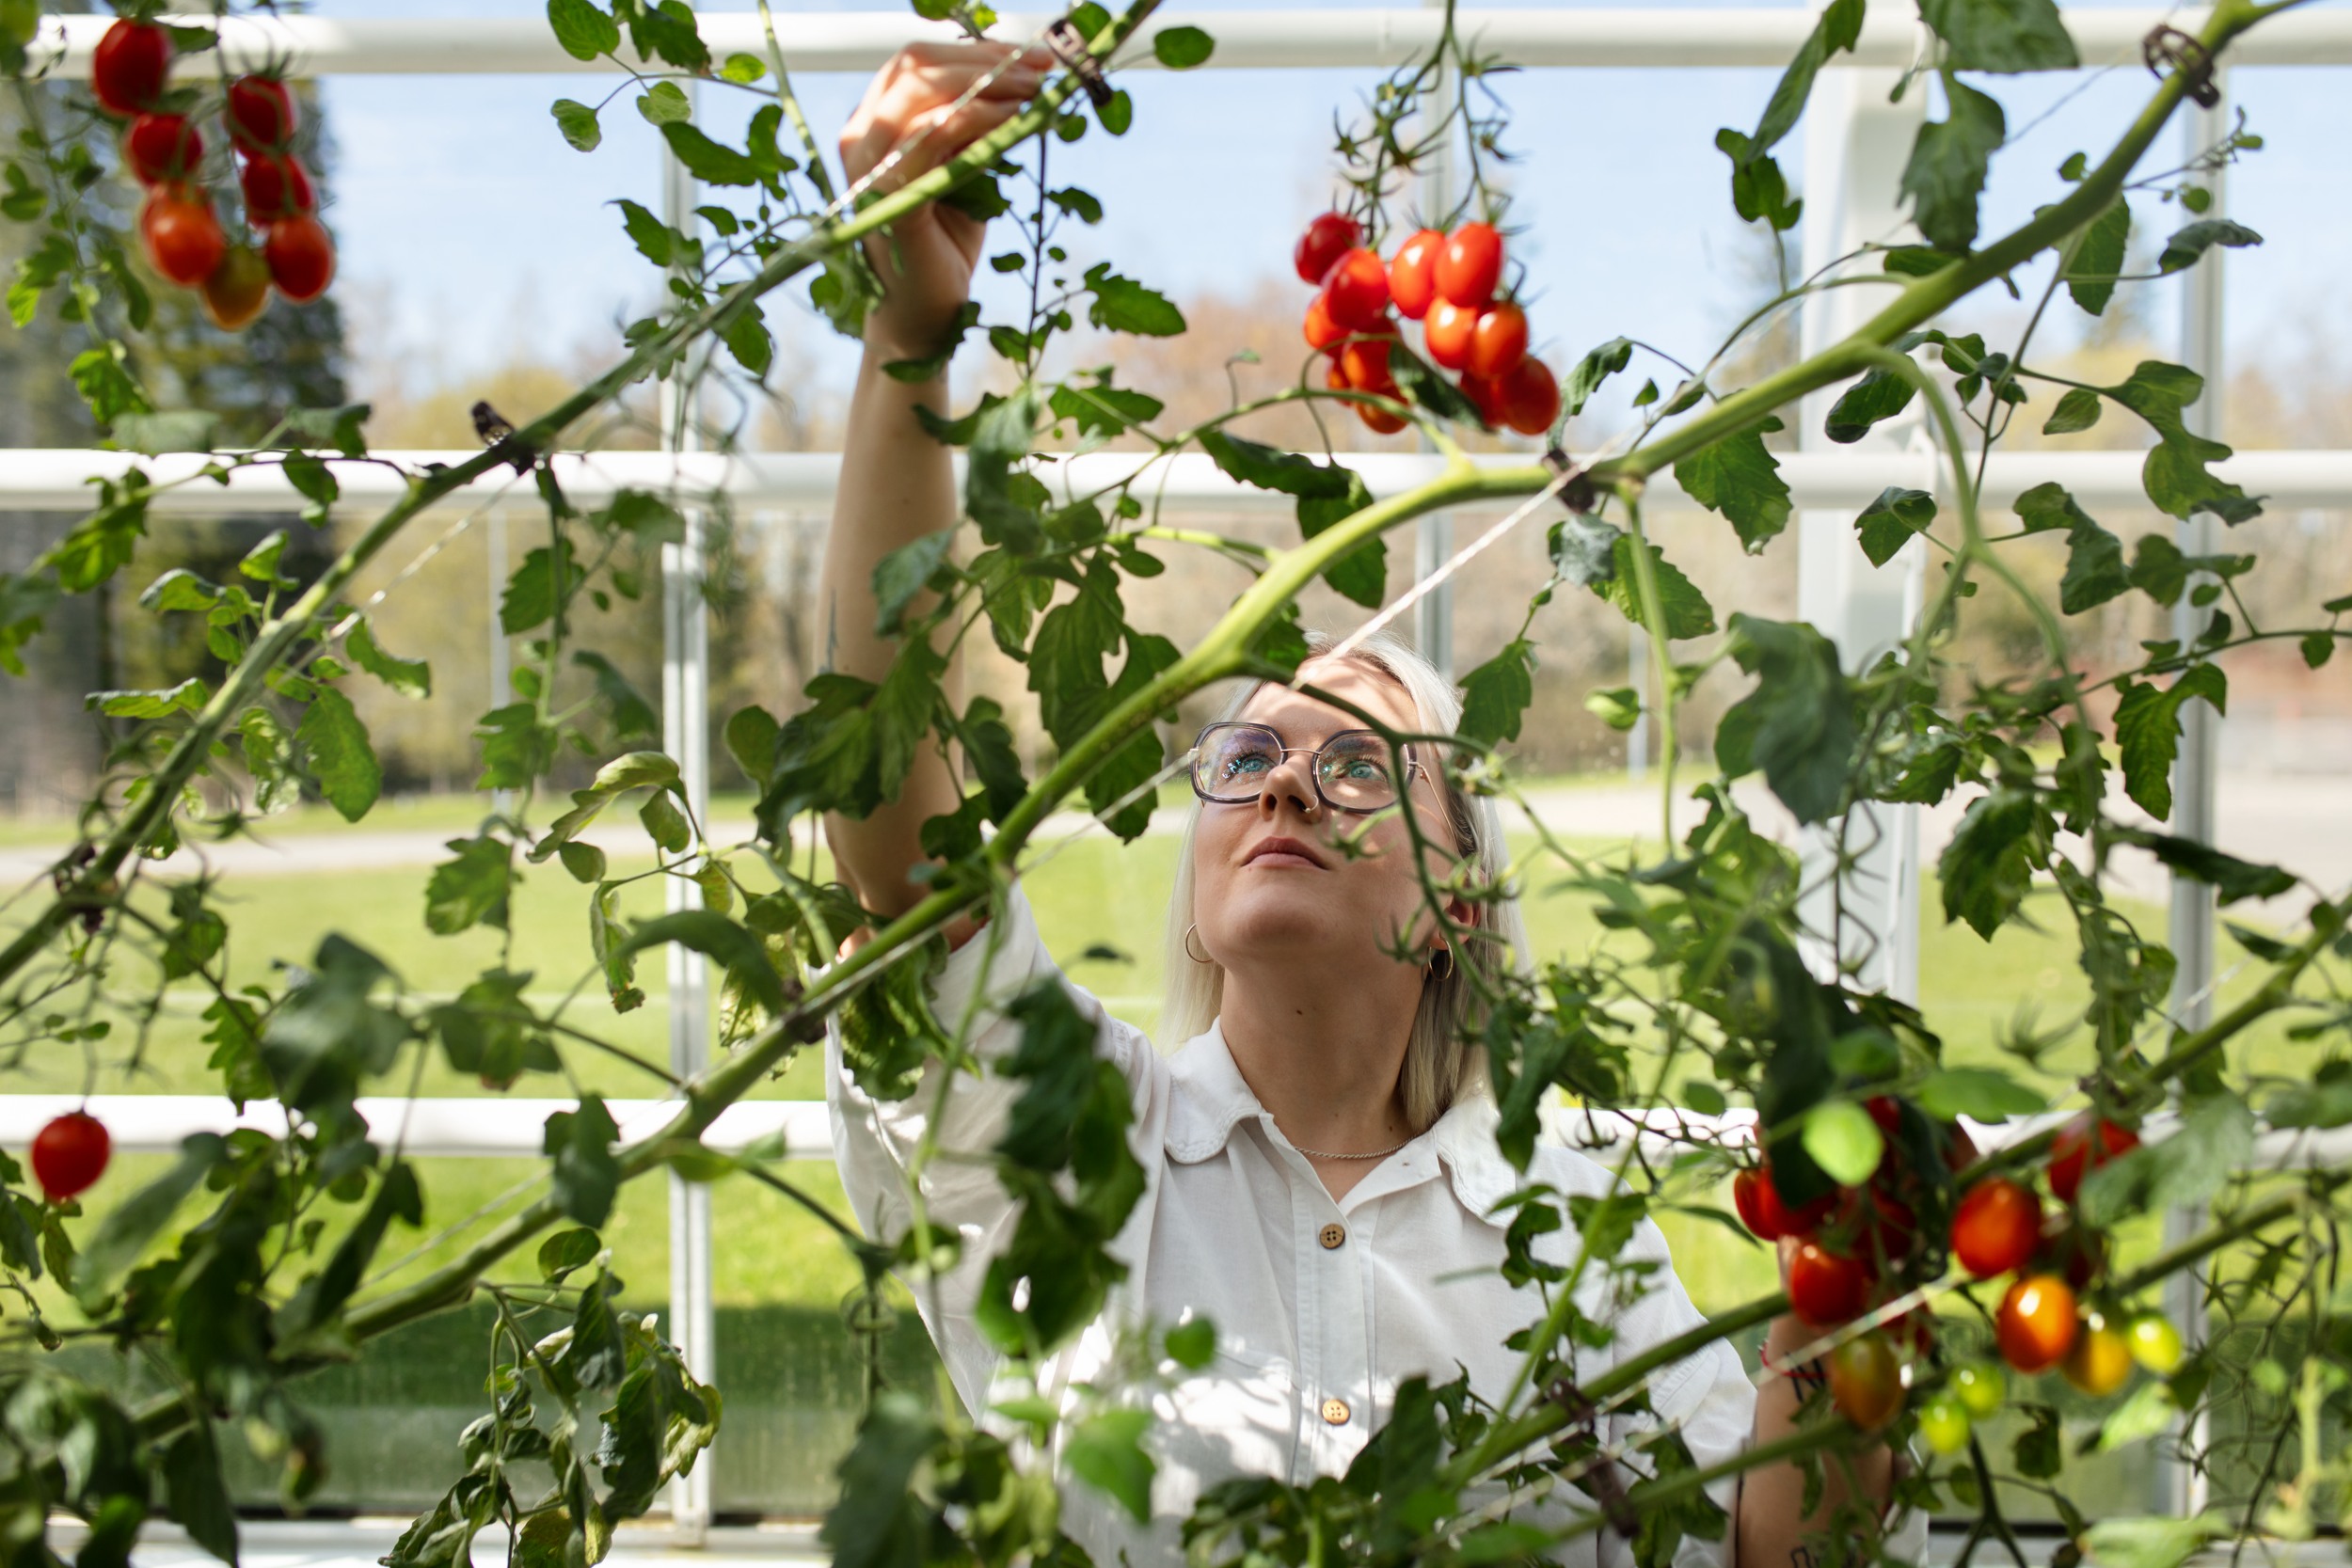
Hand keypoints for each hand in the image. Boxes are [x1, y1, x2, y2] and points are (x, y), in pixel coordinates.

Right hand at [839, 41, 1047, 361]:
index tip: (1030, 55)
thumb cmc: (943, 242)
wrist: (924, 315)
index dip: (974, 50)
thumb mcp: (964, 170)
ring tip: (1036, 91)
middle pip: (916, 64)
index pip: (915, 62)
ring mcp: (868, 168)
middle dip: (988, 59)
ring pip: (922, 91)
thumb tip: (1020, 80)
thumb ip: (975, 127)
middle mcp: (860, 139)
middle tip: (1043, 67)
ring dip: (989, 83)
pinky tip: (1016, 119)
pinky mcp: (890, 198)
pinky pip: (934, 136)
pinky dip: (981, 119)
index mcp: (872, 126)